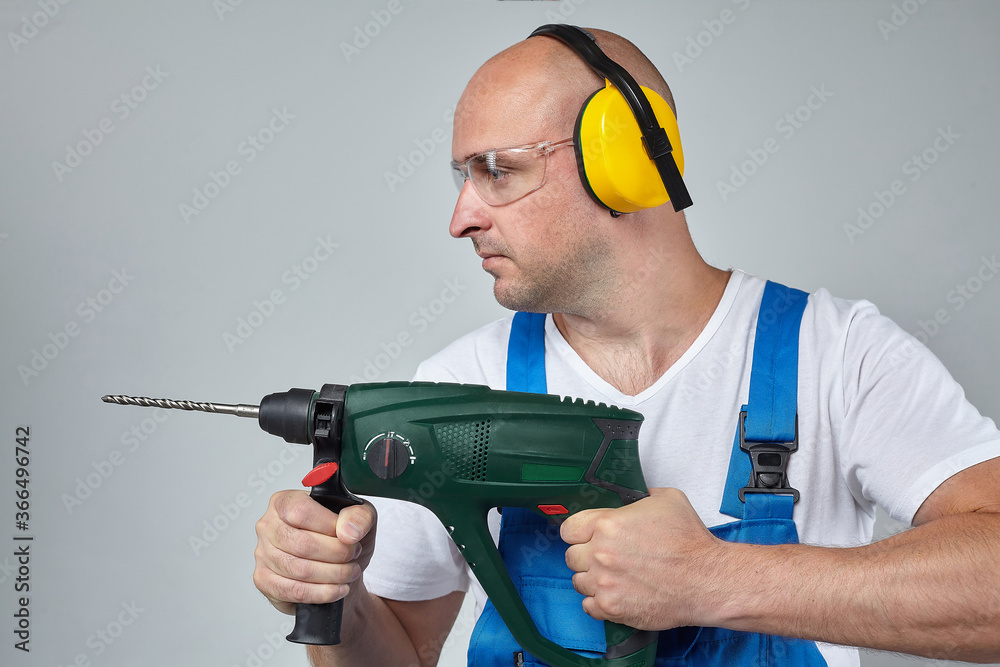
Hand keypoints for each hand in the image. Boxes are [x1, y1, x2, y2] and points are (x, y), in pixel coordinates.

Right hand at [253, 490, 376, 613]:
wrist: (338, 566)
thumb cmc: (342, 538)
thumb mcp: (360, 518)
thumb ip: (359, 516)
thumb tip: (348, 531)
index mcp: (284, 502)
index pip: (301, 511)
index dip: (329, 526)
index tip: (348, 535)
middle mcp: (268, 526)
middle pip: (301, 543)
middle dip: (336, 553)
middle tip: (353, 555)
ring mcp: (263, 554)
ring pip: (299, 570)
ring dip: (333, 574)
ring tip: (350, 572)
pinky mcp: (264, 581)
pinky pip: (293, 591)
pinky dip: (321, 593)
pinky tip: (337, 589)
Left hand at [560, 487, 724, 630]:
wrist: (707, 579)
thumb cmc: (691, 543)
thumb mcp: (667, 500)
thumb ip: (640, 497)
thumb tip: (633, 498)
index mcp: (608, 525)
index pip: (568, 529)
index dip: (577, 532)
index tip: (584, 536)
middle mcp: (601, 554)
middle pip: (571, 556)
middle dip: (586, 556)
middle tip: (604, 557)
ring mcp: (604, 583)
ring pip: (578, 582)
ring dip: (592, 579)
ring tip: (613, 576)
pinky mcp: (612, 608)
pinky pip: (589, 606)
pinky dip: (598, 601)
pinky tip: (614, 593)